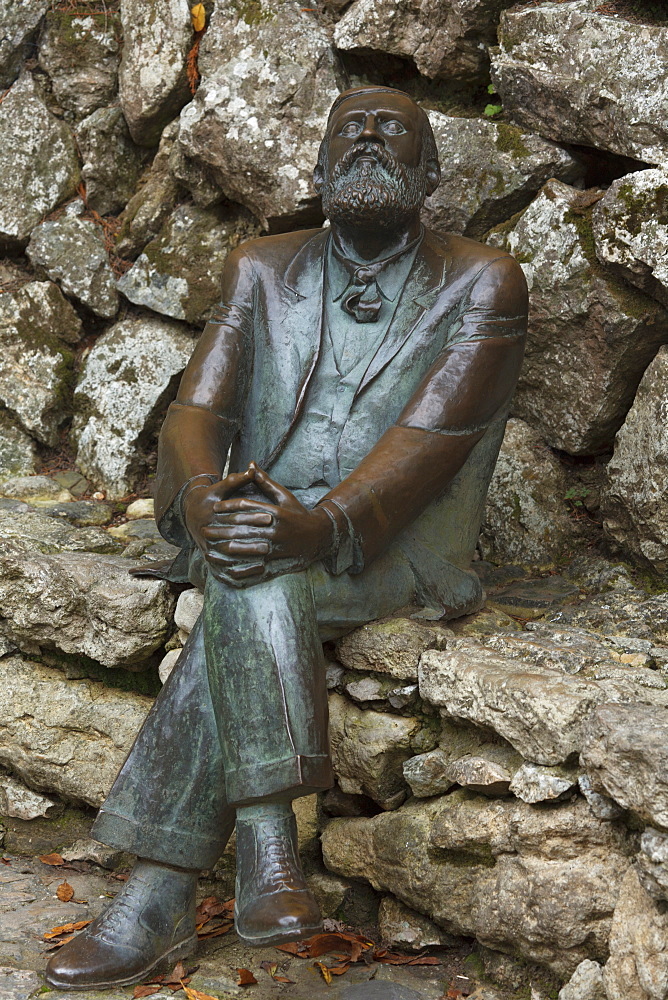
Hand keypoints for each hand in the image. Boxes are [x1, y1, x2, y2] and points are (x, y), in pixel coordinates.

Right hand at [183, 468, 264, 582]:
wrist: (191, 513)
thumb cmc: (210, 498)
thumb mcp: (220, 487)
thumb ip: (236, 480)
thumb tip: (252, 468)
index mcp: (209, 515)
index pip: (234, 516)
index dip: (253, 516)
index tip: (271, 516)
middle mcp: (206, 533)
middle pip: (230, 539)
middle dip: (251, 541)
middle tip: (272, 541)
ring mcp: (206, 548)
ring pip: (227, 557)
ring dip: (246, 558)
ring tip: (266, 557)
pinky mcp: (210, 560)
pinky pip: (224, 571)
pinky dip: (240, 573)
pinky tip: (257, 570)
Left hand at [201, 463, 333, 584]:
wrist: (320, 536)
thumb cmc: (299, 513)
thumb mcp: (284, 496)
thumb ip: (265, 482)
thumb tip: (250, 464)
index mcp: (276, 512)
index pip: (247, 507)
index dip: (228, 507)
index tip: (215, 508)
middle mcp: (275, 530)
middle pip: (242, 528)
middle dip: (221, 529)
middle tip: (205, 528)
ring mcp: (276, 548)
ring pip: (245, 547)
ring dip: (225, 546)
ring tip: (211, 545)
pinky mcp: (278, 562)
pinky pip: (255, 566)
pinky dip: (240, 566)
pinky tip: (226, 566)